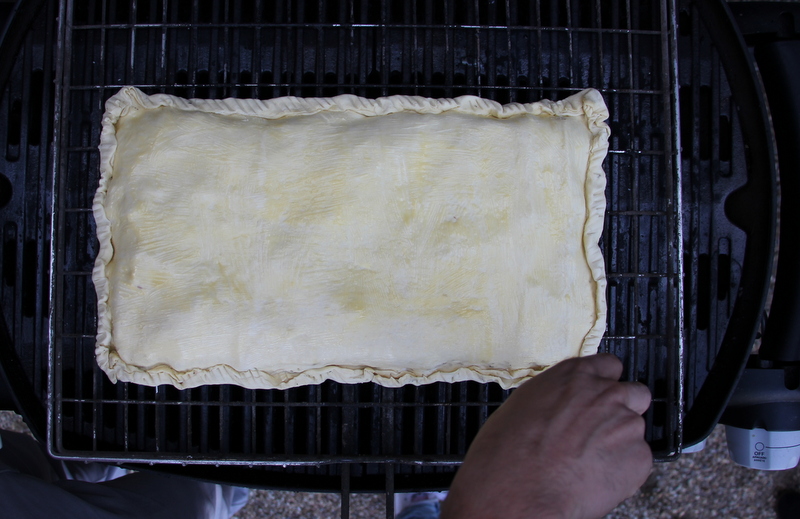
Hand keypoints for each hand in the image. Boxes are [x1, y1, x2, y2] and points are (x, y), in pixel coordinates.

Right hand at [440, 353, 652, 518]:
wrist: (518, 489)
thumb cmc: (508, 450)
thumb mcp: (526, 403)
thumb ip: (558, 397)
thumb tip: (563, 406)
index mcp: (575, 376)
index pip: (609, 366)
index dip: (605, 384)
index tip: (599, 397)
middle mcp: (606, 394)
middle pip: (635, 393)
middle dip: (624, 410)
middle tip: (602, 431)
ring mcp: (626, 425)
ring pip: (634, 430)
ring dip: (620, 443)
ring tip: (589, 462)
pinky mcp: (639, 459)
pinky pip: (638, 461)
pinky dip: (623, 471)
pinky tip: (594, 479)